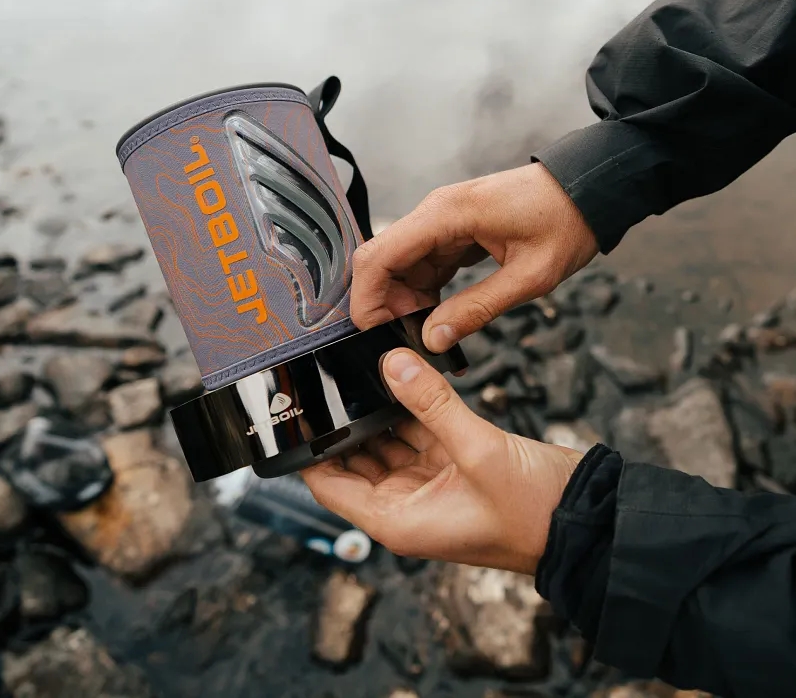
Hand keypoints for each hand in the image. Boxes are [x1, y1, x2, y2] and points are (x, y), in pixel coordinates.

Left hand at [301, 348, 582, 573]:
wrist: (588, 521)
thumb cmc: (534, 514)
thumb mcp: (477, 453)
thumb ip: (431, 404)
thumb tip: (392, 364)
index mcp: (398, 519)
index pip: (330, 486)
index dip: (309, 452)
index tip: (296, 413)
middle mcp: (408, 504)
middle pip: (356, 460)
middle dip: (345, 422)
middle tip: (328, 378)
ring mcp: (431, 484)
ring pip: (388, 441)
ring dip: (378, 411)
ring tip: (361, 369)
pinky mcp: (455, 465)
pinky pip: (420, 432)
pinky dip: (411, 408)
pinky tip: (402, 376)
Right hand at [350, 163, 598, 350]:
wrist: (589, 190)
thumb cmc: (566, 222)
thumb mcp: (529, 276)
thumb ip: (477, 309)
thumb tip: (432, 338)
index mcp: (446, 215)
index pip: (379, 255)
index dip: (366, 298)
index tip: (372, 333)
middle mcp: (435, 213)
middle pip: (382, 260)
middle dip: (385, 303)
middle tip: (408, 338)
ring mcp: (442, 220)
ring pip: (400, 265)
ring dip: (405, 300)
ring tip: (431, 331)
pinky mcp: (453, 230)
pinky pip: (423, 263)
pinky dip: (424, 291)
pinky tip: (440, 314)